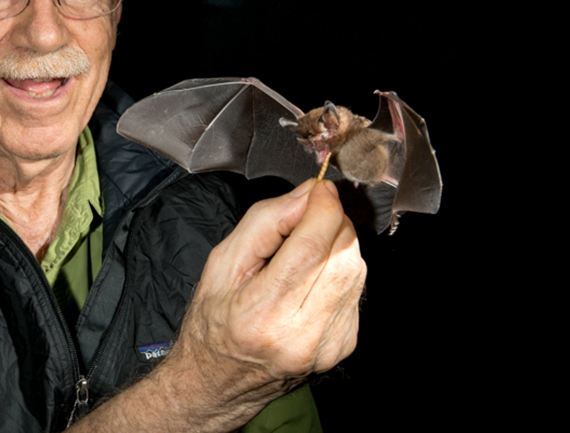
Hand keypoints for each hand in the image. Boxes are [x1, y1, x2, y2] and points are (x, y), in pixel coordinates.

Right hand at [169, 179, 366, 419]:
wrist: (218, 382)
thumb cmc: (213, 323)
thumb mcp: (222, 262)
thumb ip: (266, 221)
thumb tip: (308, 194)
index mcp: (263, 312)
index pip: (314, 245)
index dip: (323, 206)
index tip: (318, 188)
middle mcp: (302, 334)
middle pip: (344, 254)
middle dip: (332, 221)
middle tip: (306, 217)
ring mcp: (327, 344)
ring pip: (356, 269)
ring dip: (337, 245)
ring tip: (304, 249)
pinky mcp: (343, 346)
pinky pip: (355, 290)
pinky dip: (339, 270)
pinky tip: (311, 277)